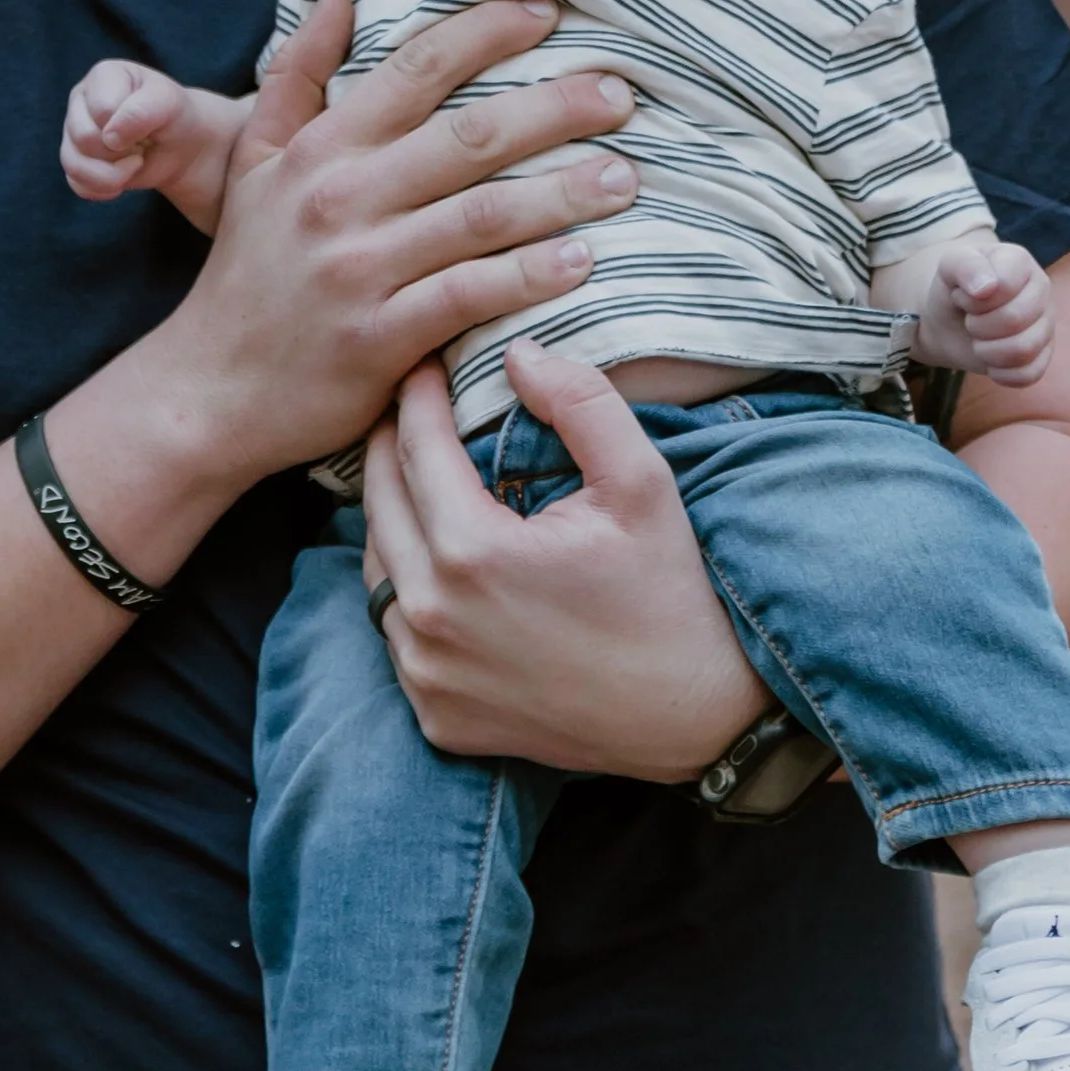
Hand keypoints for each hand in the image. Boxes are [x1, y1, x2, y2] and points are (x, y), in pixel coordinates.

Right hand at [62, 59, 183, 200]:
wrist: (181, 145)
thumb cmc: (174, 116)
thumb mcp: (169, 103)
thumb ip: (141, 111)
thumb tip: (110, 138)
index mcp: (103, 76)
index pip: (102, 109)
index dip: (129, 126)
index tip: (150, 122)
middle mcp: (81, 100)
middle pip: (85, 138)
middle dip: (120, 152)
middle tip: (142, 145)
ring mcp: (73, 130)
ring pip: (74, 164)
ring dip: (113, 175)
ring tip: (135, 162)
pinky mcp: (75, 159)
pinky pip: (76, 184)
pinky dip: (103, 189)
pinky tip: (122, 180)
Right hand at [141, 0, 645, 480]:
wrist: (210, 387)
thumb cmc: (247, 271)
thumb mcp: (252, 162)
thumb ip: (296, 77)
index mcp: (319, 149)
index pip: (415, 67)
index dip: (487, 32)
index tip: (549, 12)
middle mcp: (341, 198)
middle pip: (468, 136)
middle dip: (554, 107)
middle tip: (621, 93)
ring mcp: (361, 268)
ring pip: (482, 214)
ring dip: (563, 192)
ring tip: (624, 178)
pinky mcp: (380, 336)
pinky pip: (470, 294)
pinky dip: (530, 276)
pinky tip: (582, 261)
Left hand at [359, 342, 762, 778]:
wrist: (692, 716)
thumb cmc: (670, 593)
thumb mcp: (641, 483)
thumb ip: (580, 403)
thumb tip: (518, 354)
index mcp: (472, 554)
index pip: (416, 449)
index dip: (417, 398)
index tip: (425, 366)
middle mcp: (431, 619)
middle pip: (379, 506)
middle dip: (390, 447)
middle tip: (406, 409)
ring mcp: (428, 676)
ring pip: (377, 573)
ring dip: (393, 520)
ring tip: (417, 479)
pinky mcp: (436, 716)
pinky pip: (396, 636)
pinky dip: (407, 592)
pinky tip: (436, 563)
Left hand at [919, 238, 1053, 387]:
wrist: (949, 321)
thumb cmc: (953, 289)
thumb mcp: (948, 268)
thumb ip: (964, 265)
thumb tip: (986, 288)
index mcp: (1020, 262)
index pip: (1005, 285)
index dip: (974, 299)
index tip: (962, 295)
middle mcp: (1041, 290)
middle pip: (1015, 319)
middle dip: (979, 326)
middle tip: (969, 321)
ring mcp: (1045, 324)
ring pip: (1024, 349)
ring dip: (988, 351)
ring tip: (979, 340)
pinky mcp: (1042, 355)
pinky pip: (1028, 374)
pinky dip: (1000, 373)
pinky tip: (990, 360)